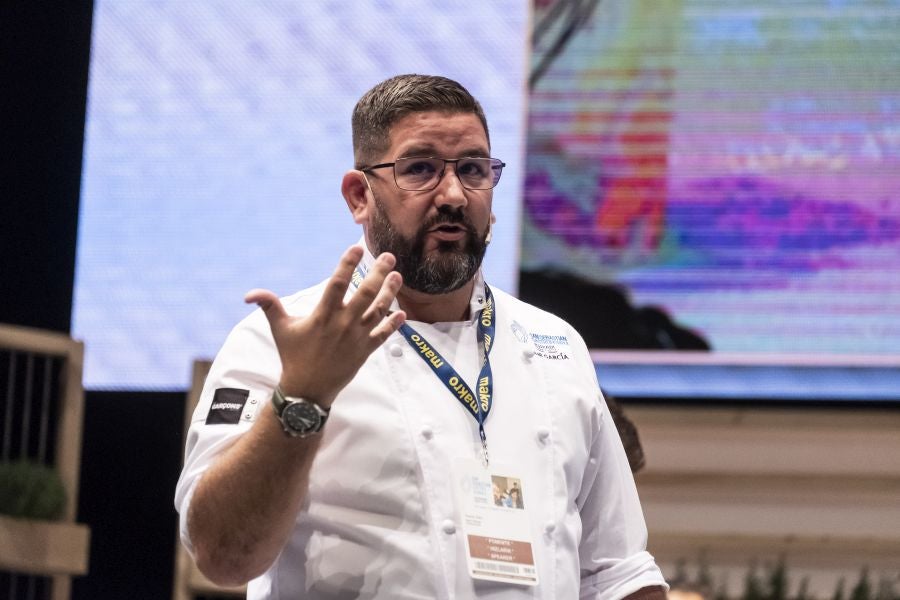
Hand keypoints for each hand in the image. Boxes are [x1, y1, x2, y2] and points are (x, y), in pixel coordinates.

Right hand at [244, 246, 405, 405]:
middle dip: (379, 273)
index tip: (357, 248)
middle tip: (389, 256)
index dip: (347, 264)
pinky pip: (383, 335)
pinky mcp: (365, 351)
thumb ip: (269, 306)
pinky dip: (393, 324)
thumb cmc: (293, 356)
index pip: (337, 284)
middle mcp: (343, 324)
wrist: (307, 390)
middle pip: (366, 293)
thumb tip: (250, 294)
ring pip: (378, 311)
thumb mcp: (280, 329)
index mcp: (323, 315)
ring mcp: (356, 338)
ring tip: (398, 276)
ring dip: (390, 293)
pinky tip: (402, 312)